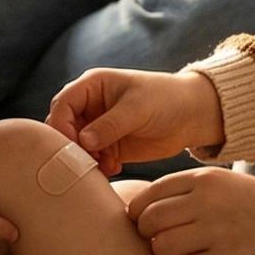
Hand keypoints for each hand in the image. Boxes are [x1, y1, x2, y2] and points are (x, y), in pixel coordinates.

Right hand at [47, 69, 222, 176]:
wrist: (192, 115)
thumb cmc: (166, 99)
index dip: (61, 125)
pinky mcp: (109, 146)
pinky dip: (98, 167)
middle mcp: (90, 106)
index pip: (62, 105)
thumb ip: (110, 124)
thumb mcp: (138, 108)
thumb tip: (83, 141)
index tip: (74, 145)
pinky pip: (93, 160)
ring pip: (76, 147)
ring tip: (105, 166)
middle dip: (71, 146)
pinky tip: (115, 168)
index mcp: (92, 86)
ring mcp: (99, 128)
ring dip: (86, 160)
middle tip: (88, 160)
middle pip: (64, 128)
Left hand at [128, 167, 254, 254]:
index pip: (151, 193)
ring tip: (175, 254)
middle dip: (147, 234)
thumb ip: (186, 189)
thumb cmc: (254, 204)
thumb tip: (143, 207)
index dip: (138, 211)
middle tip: (158, 240)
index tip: (142, 222)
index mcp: (204, 178)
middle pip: (150, 221)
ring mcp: (217, 231)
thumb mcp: (222, 181)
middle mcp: (207, 201)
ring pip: (161, 247)